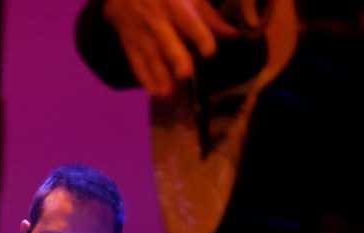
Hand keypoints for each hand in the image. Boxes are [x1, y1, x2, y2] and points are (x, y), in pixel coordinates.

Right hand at [103, 0, 239, 96]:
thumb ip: (209, 16)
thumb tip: (233, 35)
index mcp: (174, 4)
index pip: (189, 21)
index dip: (200, 36)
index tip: (209, 52)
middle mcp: (157, 20)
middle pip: (167, 41)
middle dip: (176, 58)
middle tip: (185, 74)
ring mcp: (141, 34)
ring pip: (151, 57)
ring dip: (159, 76)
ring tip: (168, 93)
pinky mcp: (130, 44)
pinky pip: (136, 63)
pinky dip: (144, 78)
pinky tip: (154, 92)